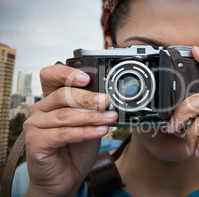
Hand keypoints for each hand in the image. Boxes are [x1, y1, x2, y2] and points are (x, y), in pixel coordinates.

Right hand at [23, 65, 117, 195]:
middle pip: (62, 95)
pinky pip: (64, 134)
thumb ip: (92, 111)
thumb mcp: (88, 124)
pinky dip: (85, 132)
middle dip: (88, 98)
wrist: (65, 177)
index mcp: (50, 100)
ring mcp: (35, 126)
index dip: (67, 73)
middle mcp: (40, 110)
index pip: (51, 76)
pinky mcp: (35, 142)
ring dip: (92, 116)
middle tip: (106, 101)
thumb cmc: (76, 149)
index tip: (86, 78)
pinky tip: (100, 131)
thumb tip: (108, 99)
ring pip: (65, 116)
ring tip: (110, 118)